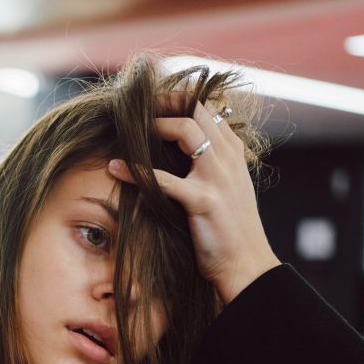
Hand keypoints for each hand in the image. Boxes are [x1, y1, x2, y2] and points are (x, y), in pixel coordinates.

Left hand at [108, 94, 280, 302]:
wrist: (246, 265)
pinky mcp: (203, 200)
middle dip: (165, 101)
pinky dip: (135, 171)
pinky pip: (163, 179)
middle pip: (197, 110)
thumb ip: (211, 166)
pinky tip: (116, 168)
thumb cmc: (232, 230)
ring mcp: (217, 177)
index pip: (209, 108)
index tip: (155, 100)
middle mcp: (228, 158)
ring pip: (185, 131)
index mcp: (233, 152)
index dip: (181, 98)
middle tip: (136, 106)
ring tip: (128, 129)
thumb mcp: (228, 189)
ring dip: (153, 125)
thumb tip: (181, 154)